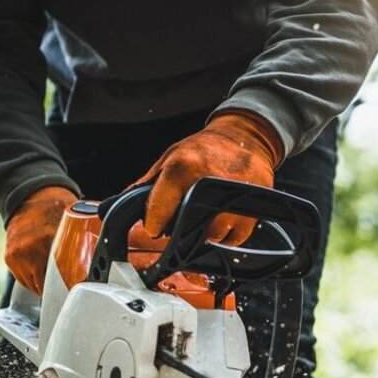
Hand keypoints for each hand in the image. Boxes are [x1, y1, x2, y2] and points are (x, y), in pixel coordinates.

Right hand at [4, 186, 78, 294]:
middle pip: (45, 286)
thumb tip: (98, 264)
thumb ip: (82, 245)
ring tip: (56, 278)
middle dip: (58, 289)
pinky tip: (43, 273)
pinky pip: (24, 279)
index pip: (59, 278)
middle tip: (69, 287)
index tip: (77, 292)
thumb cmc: (56, 210)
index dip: (69, 288)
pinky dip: (34, 280)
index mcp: (48, 241)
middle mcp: (30, 250)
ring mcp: (17, 255)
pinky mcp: (10, 258)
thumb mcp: (74, 225)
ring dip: (45, 286)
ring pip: (34, 286)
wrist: (32, 197)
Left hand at [132, 110, 282, 244]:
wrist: (246, 138)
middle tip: (182, 222)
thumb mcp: (172, 157)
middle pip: (186, 230)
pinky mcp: (254, 209)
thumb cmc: (206, 149)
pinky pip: (234, 239)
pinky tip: (223, 219)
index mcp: (184, 167)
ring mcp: (235, 198)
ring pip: (213, 237)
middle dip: (181, 232)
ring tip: (206, 217)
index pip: (159, 212)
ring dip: (205, 234)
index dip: (154, 224)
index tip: (154, 227)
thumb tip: (123, 206)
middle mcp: (210, 183)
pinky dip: (226, 236)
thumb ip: (148, 184)